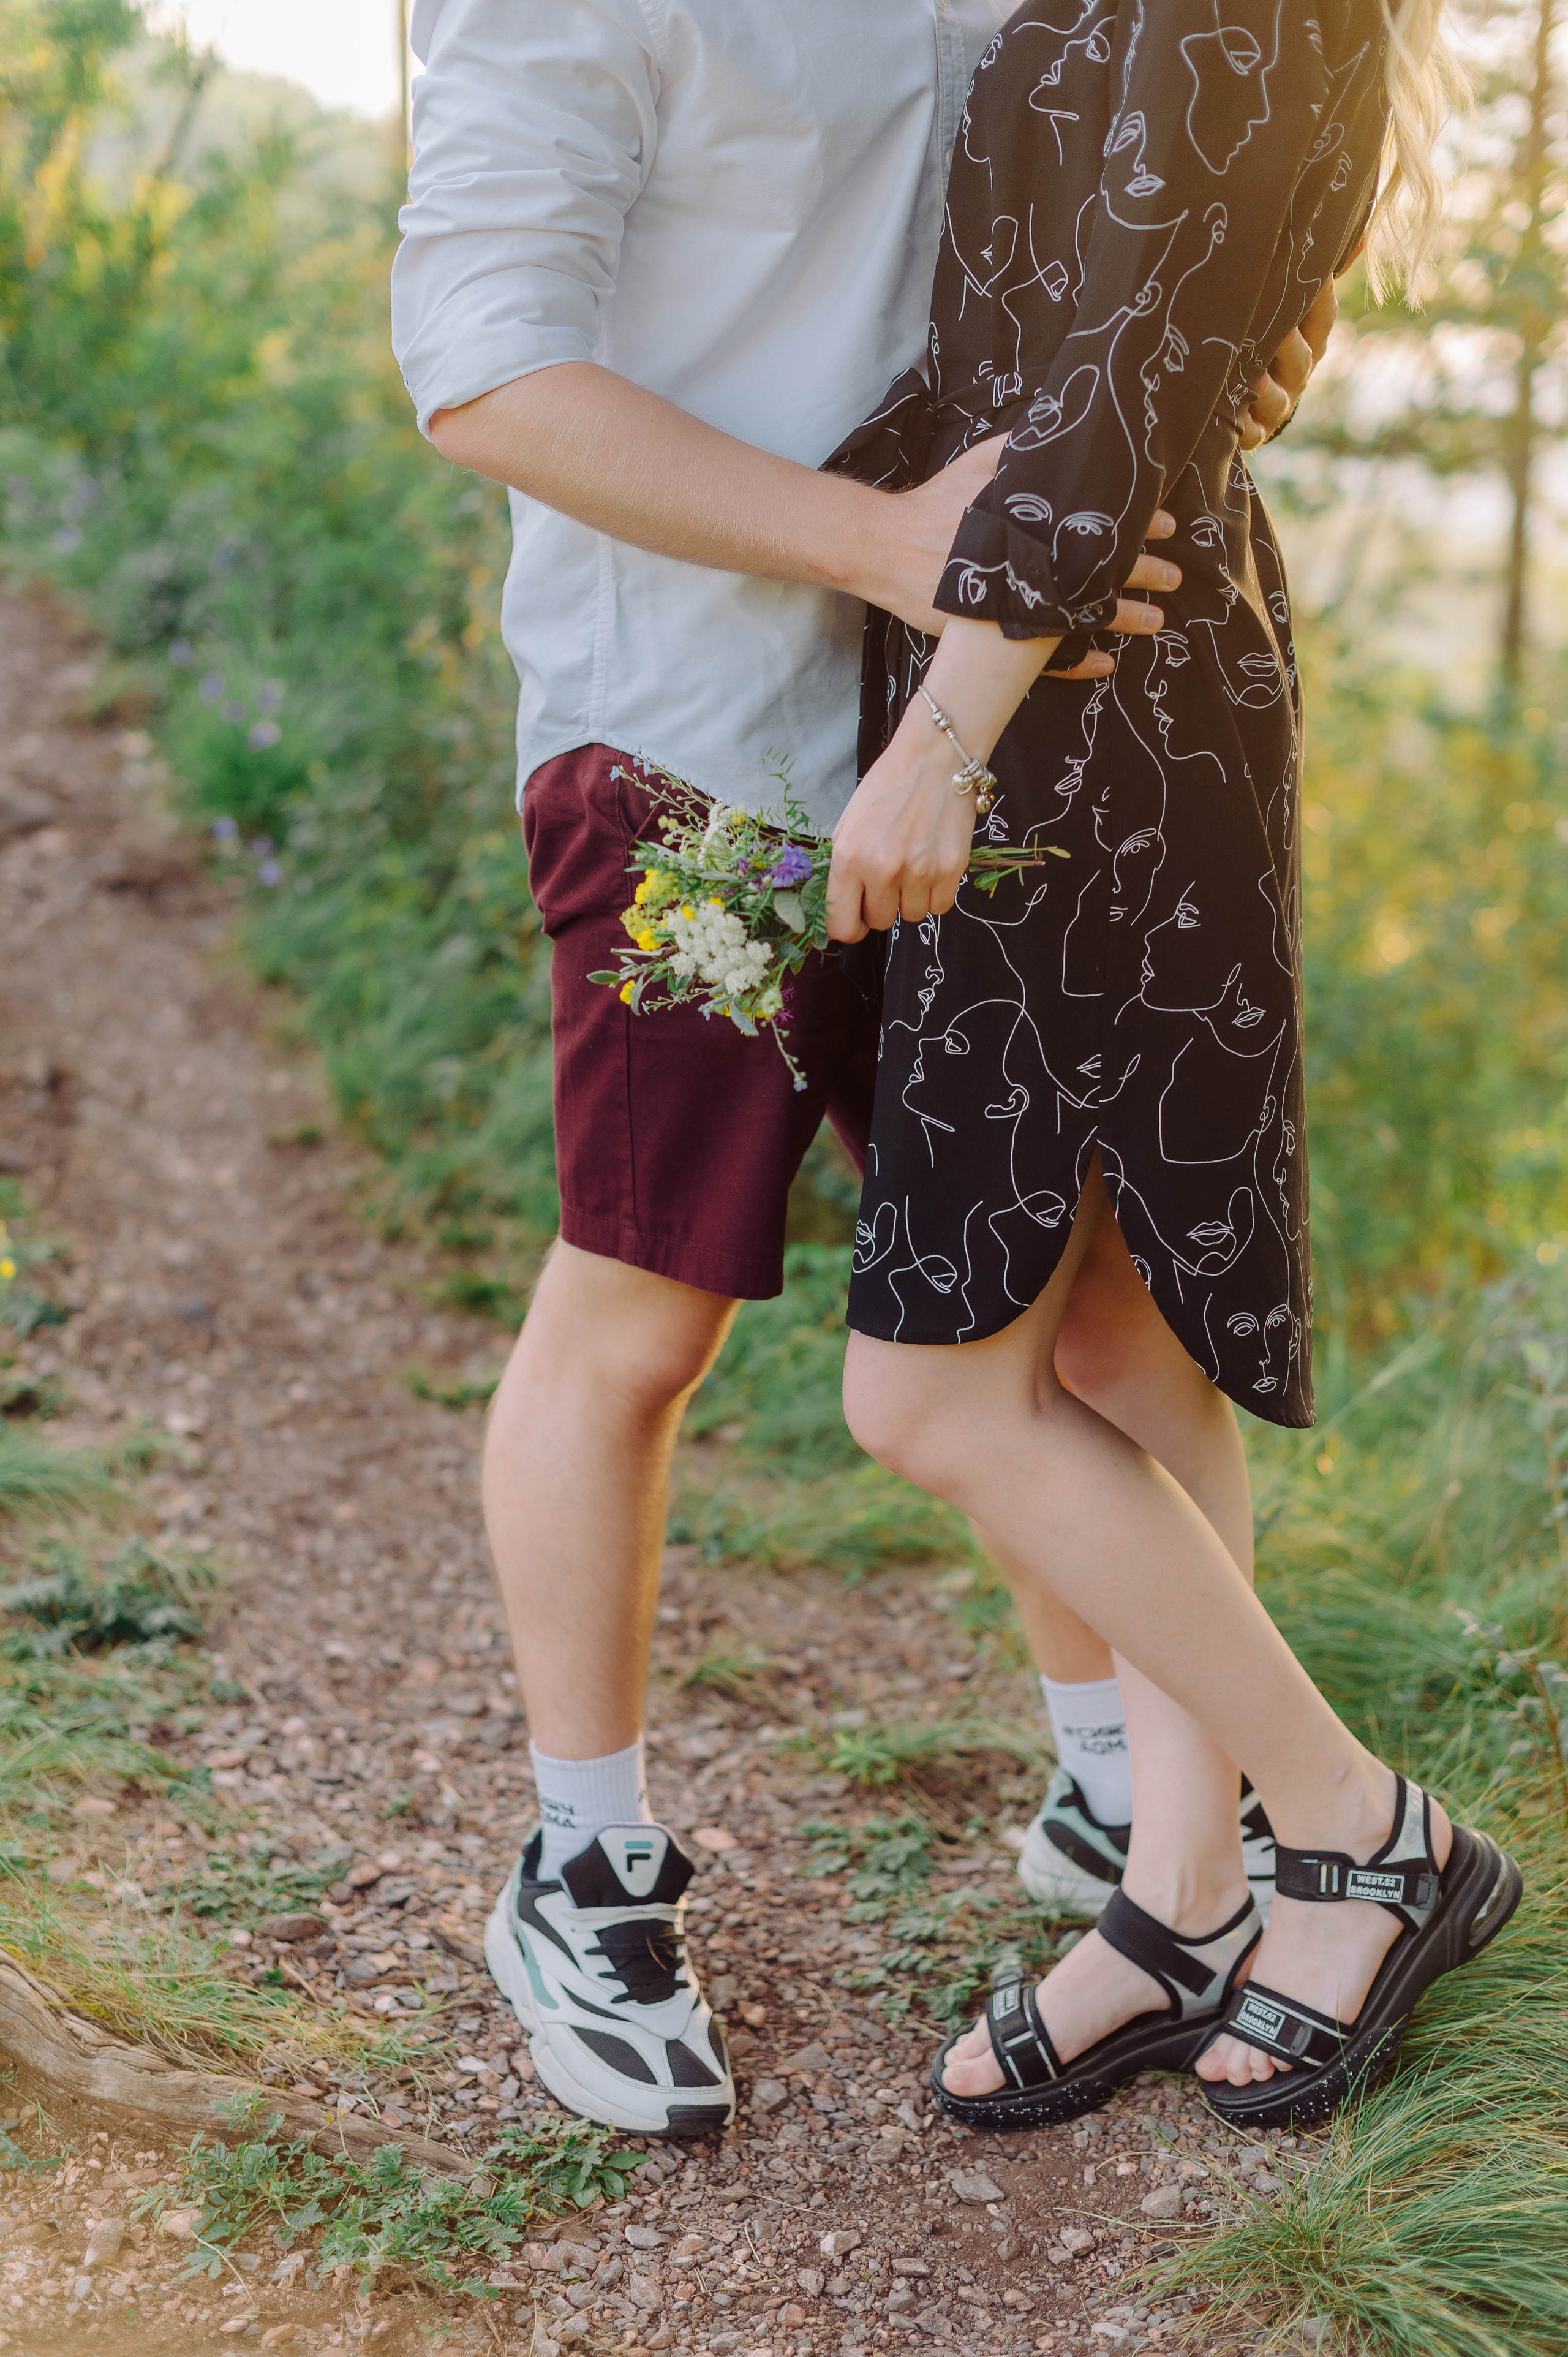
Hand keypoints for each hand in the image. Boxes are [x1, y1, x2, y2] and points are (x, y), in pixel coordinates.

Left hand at [828, 619, 1056, 940]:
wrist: (934, 757)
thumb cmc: (888, 787)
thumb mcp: (849, 824)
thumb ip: (843, 868)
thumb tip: (842, 906)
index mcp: (849, 859)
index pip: (842, 924)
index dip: (847, 928)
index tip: (855, 921)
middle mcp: (882, 871)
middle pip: (879, 922)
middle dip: (881, 906)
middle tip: (888, 879)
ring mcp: (919, 872)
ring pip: (911, 916)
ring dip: (910, 899)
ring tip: (912, 866)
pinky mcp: (951, 870)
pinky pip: (940, 906)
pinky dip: (936, 894)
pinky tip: (932, 867)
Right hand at [875, 449, 1180, 675]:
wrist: (885, 549)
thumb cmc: (934, 505)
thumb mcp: (978, 464)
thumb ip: (1021, 448)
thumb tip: (1059, 423)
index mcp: (1029, 525)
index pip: (1093, 527)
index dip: (1133, 526)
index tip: (1164, 525)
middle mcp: (1025, 567)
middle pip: (1095, 573)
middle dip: (1141, 574)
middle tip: (1176, 577)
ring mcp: (1010, 606)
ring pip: (1078, 618)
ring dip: (1122, 620)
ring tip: (1157, 621)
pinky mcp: (991, 636)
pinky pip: (1041, 660)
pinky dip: (1075, 665)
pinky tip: (1105, 665)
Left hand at [1239, 277, 1338, 449]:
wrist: (1254, 403)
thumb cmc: (1272, 344)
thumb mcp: (1293, 309)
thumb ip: (1316, 274)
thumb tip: (1358, 230)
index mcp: (1311, 342)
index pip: (1322, 318)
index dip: (1321, 298)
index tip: (1316, 274)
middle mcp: (1298, 374)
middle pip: (1302, 359)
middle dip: (1293, 345)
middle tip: (1283, 330)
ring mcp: (1278, 405)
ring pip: (1278, 398)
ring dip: (1268, 389)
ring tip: (1256, 379)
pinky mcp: (1254, 431)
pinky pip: (1252, 432)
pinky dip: (1246, 426)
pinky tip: (1236, 420)